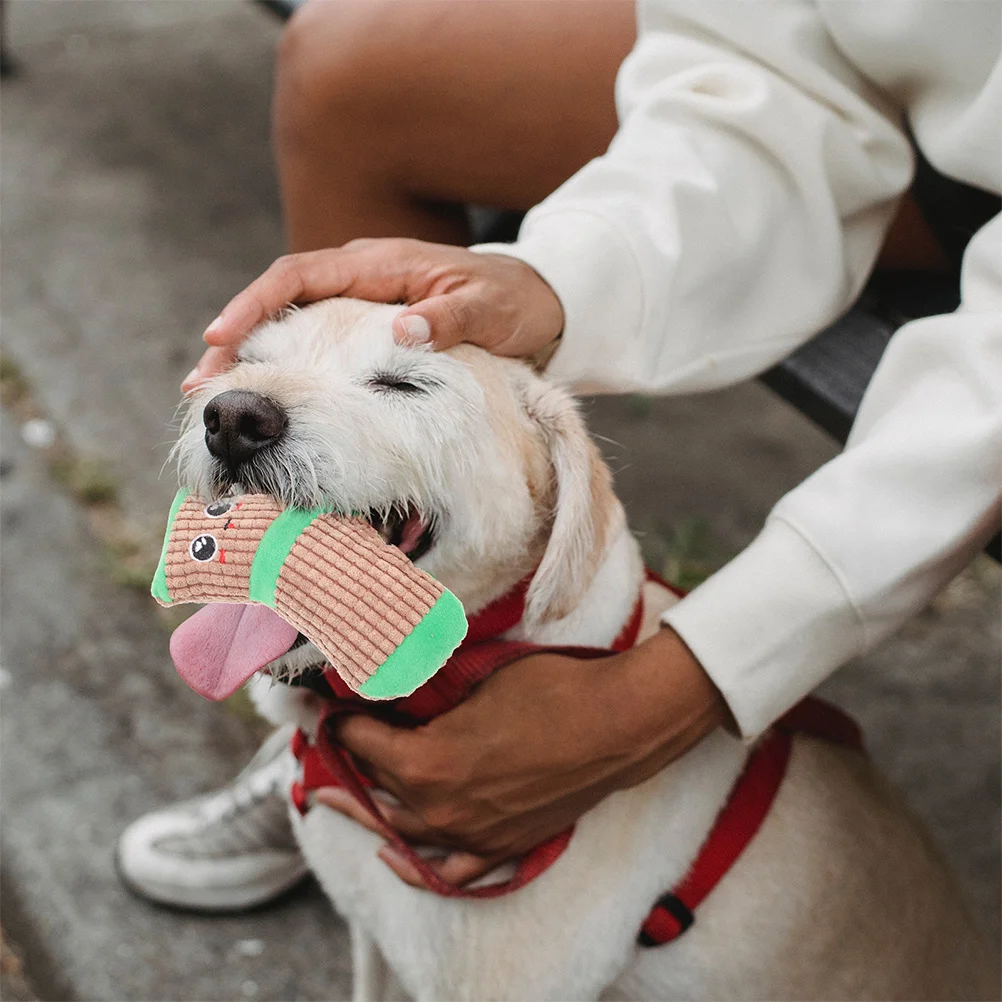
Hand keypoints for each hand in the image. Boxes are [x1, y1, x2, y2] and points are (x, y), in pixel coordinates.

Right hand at [182, 239, 563, 392]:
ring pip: (293, 325)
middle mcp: (360, 278)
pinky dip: (290, 368)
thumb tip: (402, 330)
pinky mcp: (369, 328)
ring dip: (256, 358)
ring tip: (219, 397)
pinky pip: (319, 345)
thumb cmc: (512, 302)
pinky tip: (272, 399)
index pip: (299, 276)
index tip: (222, 337)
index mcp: (379, 264)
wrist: (536, 303)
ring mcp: (362, 303)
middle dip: (238, 338)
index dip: (256, 305)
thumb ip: (450, 318)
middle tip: (201, 383)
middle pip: (281, 302)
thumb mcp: (489, 309)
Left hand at [313, 627, 729, 887]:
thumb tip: (392, 681)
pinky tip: (395, 854)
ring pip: (402, 831)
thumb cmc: (548, 690)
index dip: (340, 721)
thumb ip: (427, 690)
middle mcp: (440, 808)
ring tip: (339, 798)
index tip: (327, 707)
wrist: (614, 725)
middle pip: (374, 791)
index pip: (363, 743)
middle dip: (345, 767)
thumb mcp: (477, 681)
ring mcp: (472, 834)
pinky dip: (417, 864)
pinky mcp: (503, 846)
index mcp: (427, 762)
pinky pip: (449, 870)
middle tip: (321, 750)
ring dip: (369, 811)